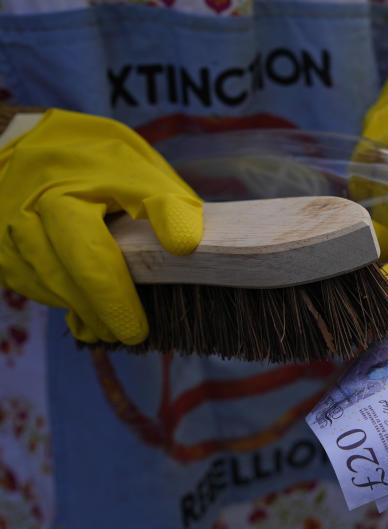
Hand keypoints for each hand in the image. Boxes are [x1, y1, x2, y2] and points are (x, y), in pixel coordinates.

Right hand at [0, 109, 202, 343]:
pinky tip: (89, 319)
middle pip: (63, 279)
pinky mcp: (1, 254)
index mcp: (62, 195)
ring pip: (45, 288)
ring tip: (114, 331)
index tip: (138, 329)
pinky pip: (32, 287)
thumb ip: (167, 205)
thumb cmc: (102, 166)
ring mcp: (7, 237)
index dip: (114, 298)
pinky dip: (63, 304)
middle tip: (132, 336)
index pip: (89, 255)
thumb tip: (186, 245)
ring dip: (80, 312)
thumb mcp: (141, 172)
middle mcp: (25, 217)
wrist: (42, 150)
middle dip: (99, 313)